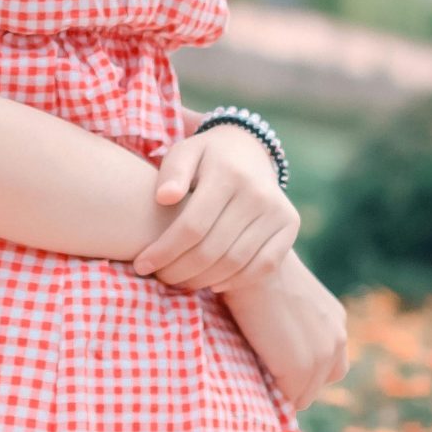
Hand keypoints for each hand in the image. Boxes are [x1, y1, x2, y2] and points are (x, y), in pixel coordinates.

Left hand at [133, 123, 299, 290]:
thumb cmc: (204, 157)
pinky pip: (264, 265)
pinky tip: (213, 283)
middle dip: (180, 271)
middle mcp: (257, 192)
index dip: (164, 251)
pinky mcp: (290, 224)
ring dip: (204, 280)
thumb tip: (164, 197)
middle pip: (213, 249)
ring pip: (237, 262)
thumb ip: (172, 172)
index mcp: (227, 173)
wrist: (247, 148)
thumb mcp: (184, 152)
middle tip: (159, 278)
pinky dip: (237, 280)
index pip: (192, 226)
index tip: (141, 265)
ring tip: (180, 282)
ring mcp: (278, 209)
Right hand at [250, 252, 350, 413]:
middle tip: (263, 369)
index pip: (327, 364)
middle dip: (295, 382)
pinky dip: (270, 395)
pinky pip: (288, 399)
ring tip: (254, 374)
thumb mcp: (284, 296)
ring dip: (281, 390)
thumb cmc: (254, 269)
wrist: (248, 259)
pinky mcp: (301, 367)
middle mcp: (338, 339)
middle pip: (319, 382)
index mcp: (335, 320)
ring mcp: (323, 355)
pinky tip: (250, 377)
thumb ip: (290, 321)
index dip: (300, 368)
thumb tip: (273, 341)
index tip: (272, 360)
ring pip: (304, 395)